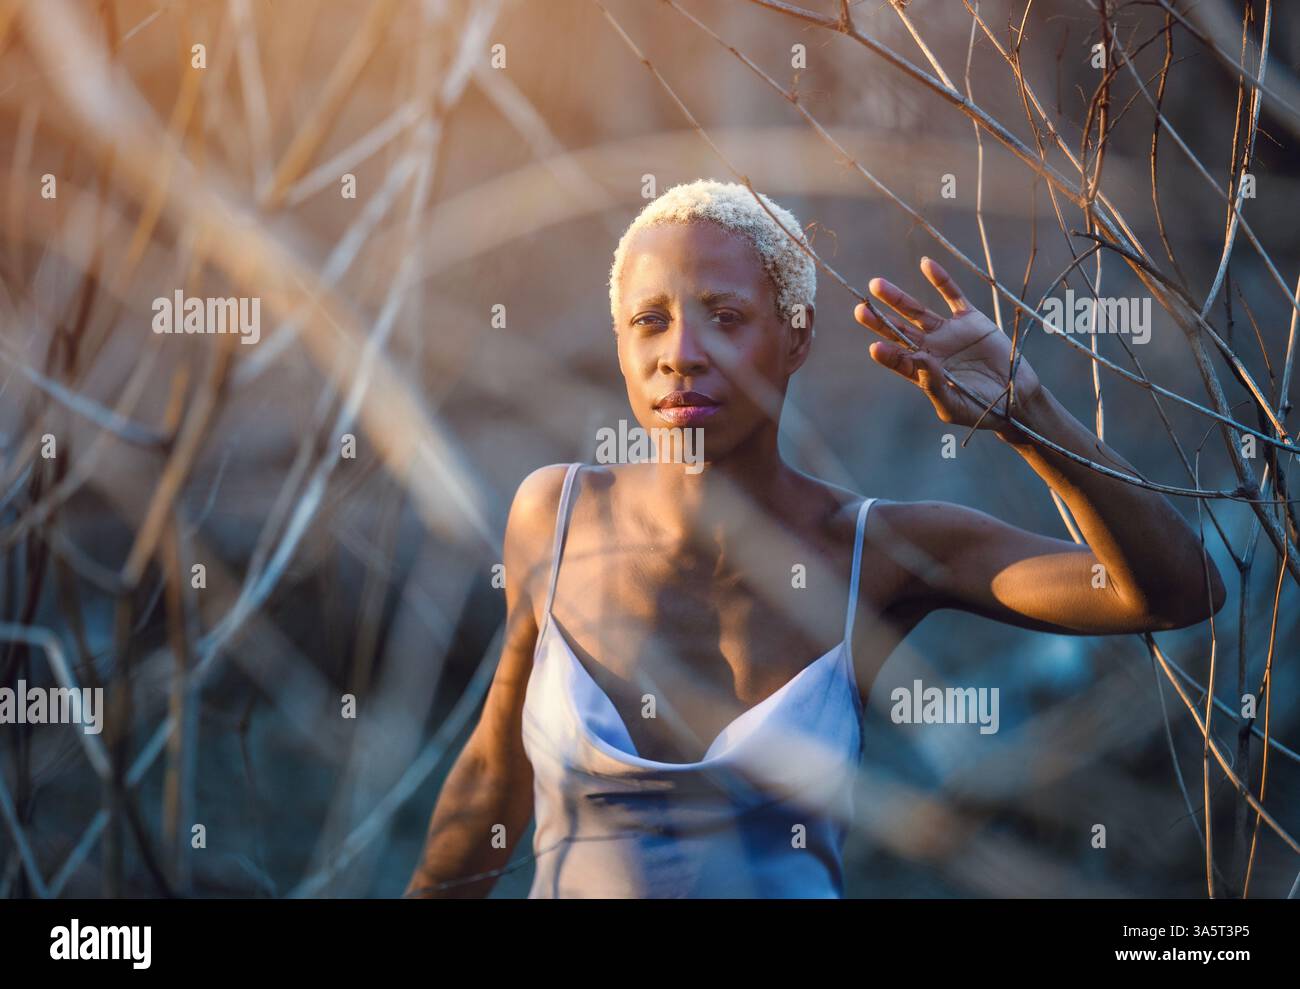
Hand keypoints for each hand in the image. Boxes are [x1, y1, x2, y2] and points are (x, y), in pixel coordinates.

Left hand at [855, 257, 1040, 429]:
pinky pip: (952, 295)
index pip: (898, 360)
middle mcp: (929, 349)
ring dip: (897, 298)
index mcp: (922, 372)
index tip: (875, 347)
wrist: (1015, 397)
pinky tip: (926, 264)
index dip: (887, 354)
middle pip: (899, 331)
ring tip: (875, 285)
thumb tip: (920, 362)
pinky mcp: (969, 319)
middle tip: (860, 309)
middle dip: (879, 321)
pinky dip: (940, 279)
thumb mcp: (954, 405)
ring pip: (917, 311)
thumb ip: (934, 386)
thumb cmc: (980, 409)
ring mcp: (947, 332)